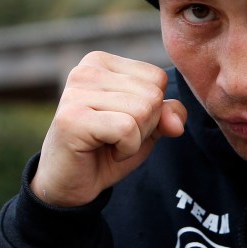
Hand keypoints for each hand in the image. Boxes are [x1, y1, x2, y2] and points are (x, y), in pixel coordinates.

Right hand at [31, 51, 186, 206]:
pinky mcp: (73, 118)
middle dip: (146, 126)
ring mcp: (76, 92)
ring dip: (135, 139)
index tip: (124, 123)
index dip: (153, 110)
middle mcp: (86, 70)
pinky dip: (126, 148)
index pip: (158, 78)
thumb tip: (177, 122)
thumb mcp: (146, 128)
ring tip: (108, 143)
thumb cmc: (106, 151)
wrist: (69, 184)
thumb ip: (168, 114)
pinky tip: (103, 150)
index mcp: (102, 63)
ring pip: (143, 110)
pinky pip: (127, 129)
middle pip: (153, 94)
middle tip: (115, 138)